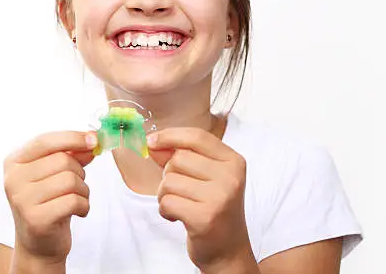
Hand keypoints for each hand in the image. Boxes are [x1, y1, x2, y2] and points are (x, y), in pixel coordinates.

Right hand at [3, 131, 96, 263]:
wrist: (40, 243)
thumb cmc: (50, 201)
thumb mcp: (57, 172)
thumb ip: (72, 153)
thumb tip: (91, 140)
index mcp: (15, 162)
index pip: (45, 141)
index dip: (73, 138)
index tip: (93, 139)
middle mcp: (13, 179)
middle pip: (63, 160)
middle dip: (79, 171)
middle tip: (75, 186)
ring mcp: (22, 200)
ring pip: (71, 180)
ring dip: (83, 190)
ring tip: (75, 200)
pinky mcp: (36, 219)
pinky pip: (74, 201)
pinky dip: (84, 206)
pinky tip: (77, 212)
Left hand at [148, 128, 253, 270]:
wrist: (228, 250)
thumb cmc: (213, 208)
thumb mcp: (205, 177)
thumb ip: (182, 156)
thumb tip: (154, 143)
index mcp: (233, 161)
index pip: (197, 137)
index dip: (170, 135)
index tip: (152, 141)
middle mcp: (231, 176)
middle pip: (179, 158)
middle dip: (168, 174)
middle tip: (182, 191)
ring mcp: (220, 197)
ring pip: (169, 180)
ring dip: (165, 194)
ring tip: (181, 205)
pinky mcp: (205, 218)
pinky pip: (167, 202)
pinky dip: (165, 210)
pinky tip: (178, 217)